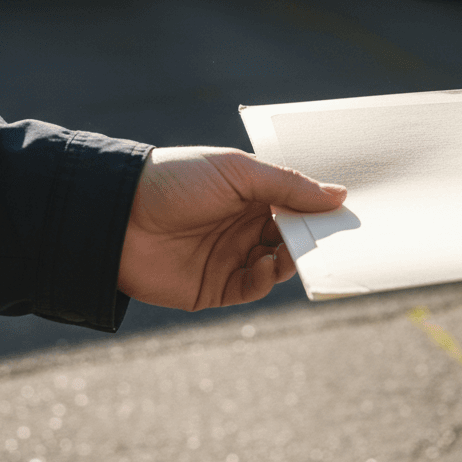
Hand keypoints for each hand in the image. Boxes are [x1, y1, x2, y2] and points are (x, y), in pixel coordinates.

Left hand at [118, 147, 346, 310]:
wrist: (116, 216)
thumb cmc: (176, 181)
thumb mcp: (239, 173)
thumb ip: (289, 186)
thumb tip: (340, 194)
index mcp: (252, 196)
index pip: (297, 207)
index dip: (320, 212)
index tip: (346, 215)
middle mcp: (245, 227)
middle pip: (293, 238)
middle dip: (312, 239)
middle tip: (331, 239)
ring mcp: (231, 258)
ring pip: (279, 265)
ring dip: (291, 259)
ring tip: (291, 251)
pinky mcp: (215, 288)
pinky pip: (253, 288)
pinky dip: (266, 279)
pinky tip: (265, 265)